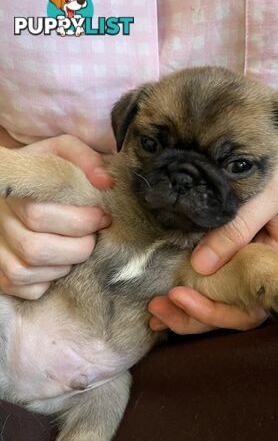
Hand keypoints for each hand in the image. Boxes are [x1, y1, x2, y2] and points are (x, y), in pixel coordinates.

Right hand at [0, 134, 112, 298]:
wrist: (22, 186)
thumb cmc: (48, 171)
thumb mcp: (64, 151)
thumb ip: (86, 159)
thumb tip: (105, 182)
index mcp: (14, 192)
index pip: (39, 216)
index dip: (79, 221)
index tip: (102, 217)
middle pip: (35, 248)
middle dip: (79, 246)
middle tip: (93, 235)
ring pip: (27, 271)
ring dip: (65, 265)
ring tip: (77, 247)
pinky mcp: (2, 274)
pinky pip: (26, 289)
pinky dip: (48, 282)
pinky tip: (58, 263)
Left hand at [149, 93, 277, 333]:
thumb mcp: (273, 190)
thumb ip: (240, 225)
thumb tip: (199, 266)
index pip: (250, 306)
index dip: (214, 311)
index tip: (179, 295)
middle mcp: (268, 266)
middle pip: (233, 307)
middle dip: (194, 316)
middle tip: (155, 309)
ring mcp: (256, 256)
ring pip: (225, 293)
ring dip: (190, 306)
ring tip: (154, 310)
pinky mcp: (246, 243)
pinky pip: (221, 269)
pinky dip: (195, 281)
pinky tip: (169, 289)